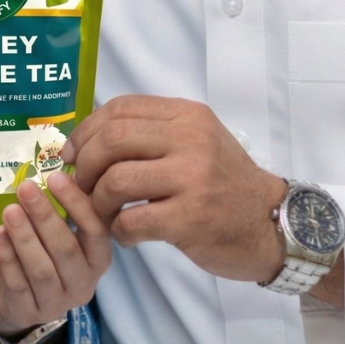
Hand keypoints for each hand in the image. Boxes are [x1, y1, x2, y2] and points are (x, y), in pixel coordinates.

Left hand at [0, 171, 111, 338]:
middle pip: (66, 250)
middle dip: (45, 216)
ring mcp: (56, 303)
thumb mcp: (56, 234)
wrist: (13, 303)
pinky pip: (17, 284)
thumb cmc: (40, 256)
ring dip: (25, 237)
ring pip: (42, 270)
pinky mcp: (27, 312)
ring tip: (9, 211)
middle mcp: (83, 284)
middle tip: (25, 188)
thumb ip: (61, 209)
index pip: (97, 230)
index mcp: (97, 259)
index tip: (55, 176)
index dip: (77, 203)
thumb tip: (54, 164)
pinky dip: (7, 257)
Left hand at [64, 96, 288, 283]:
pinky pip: (131, 221)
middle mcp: (191, 140)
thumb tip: (90, 138)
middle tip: (81, 186)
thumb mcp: (198, 141)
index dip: (86, 130)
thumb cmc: (226, 183)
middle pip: (112, 141)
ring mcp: (193, 179)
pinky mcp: (191, 218)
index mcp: (188, 116)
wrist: (272, 223)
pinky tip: (127, 234)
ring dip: (97, 202)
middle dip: (84, 166)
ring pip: (116, 181)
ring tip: (105, 214)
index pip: (121, 109)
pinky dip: (118, 231)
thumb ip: (154, 132)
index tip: (72, 154)